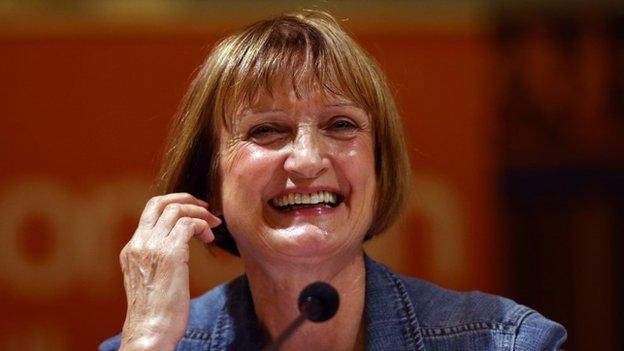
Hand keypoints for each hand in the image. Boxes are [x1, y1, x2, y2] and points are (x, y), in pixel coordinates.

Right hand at [118, 193, 220, 349]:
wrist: (150, 331)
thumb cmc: (156, 313)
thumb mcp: (149, 280)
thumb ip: (156, 260)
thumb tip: (177, 249)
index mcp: (131, 249)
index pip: (150, 212)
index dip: (174, 205)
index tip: (194, 212)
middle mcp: (139, 244)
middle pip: (159, 202)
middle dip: (186, 199)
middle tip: (206, 208)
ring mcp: (153, 247)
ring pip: (177, 210)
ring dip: (200, 213)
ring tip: (213, 226)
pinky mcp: (170, 254)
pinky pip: (188, 224)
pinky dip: (202, 225)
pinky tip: (209, 238)